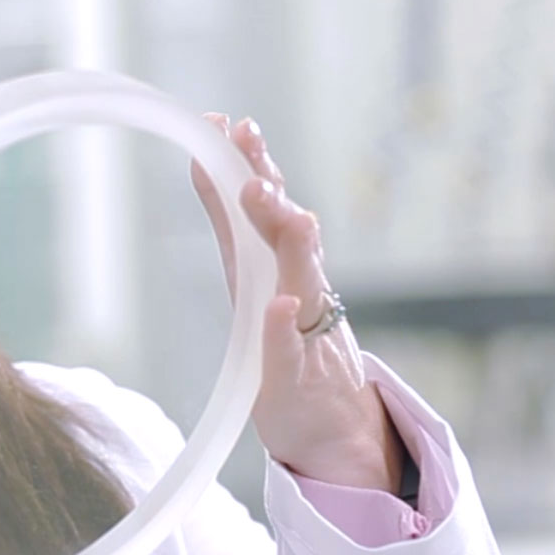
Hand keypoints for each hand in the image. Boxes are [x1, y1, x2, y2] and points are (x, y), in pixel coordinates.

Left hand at [189, 115, 402, 493]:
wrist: (337, 432)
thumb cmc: (290, 355)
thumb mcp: (256, 287)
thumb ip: (242, 236)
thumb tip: (217, 173)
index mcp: (269, 270)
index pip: (251, 212)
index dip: (236, 168)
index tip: (220, 122)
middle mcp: (292, 288)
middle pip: (280, 228)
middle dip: (264, 182)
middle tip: (246, 140)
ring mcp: (302, 330)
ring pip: (297, 275)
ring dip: (283, 236)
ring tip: (264, 199)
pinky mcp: (298, 376)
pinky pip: (290, 350)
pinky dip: (284, 326)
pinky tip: (280, 306)